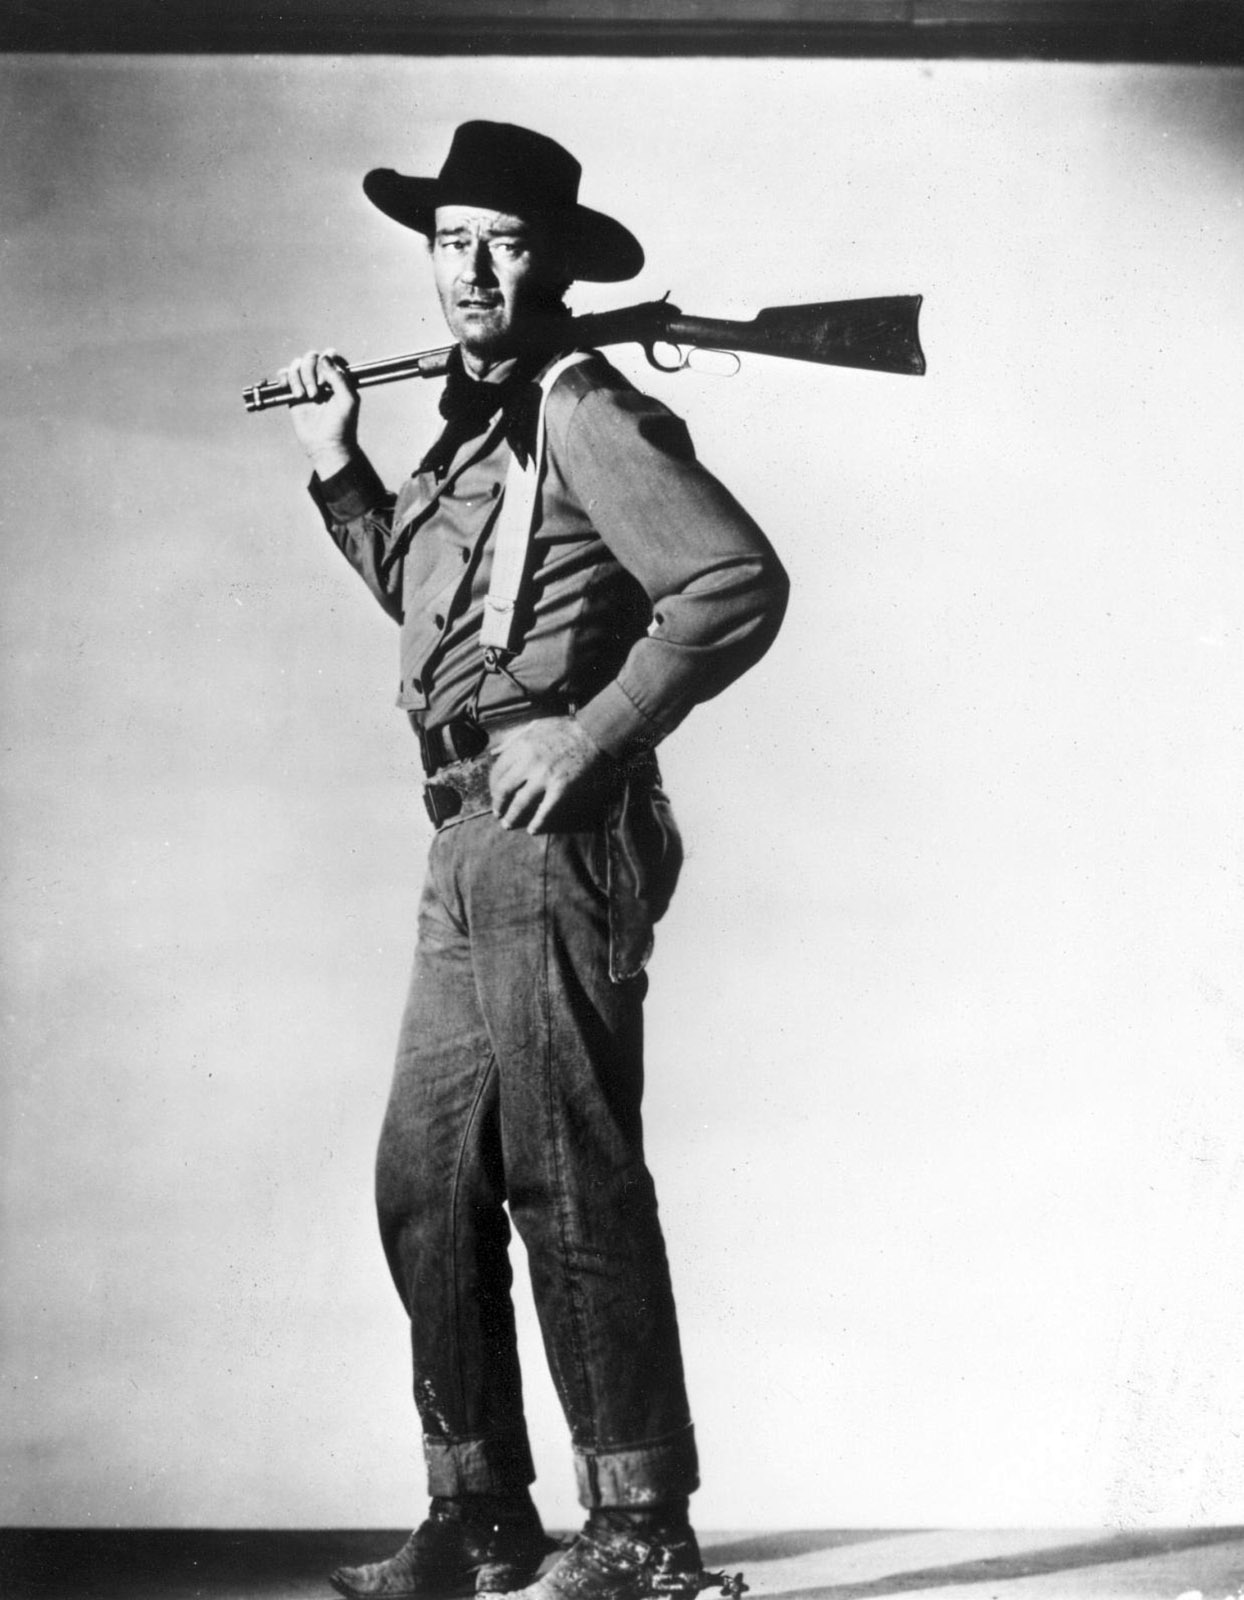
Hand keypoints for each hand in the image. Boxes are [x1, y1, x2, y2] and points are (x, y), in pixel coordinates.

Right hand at [278, 347, 359, 477]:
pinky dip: (285, 377)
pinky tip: (290, 390)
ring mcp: (307, 384)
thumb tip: (323, 358)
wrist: (326, 445)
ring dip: (298, 379)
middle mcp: (323, 378)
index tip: (327, 383)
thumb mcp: (348, 400)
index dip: (326, 364)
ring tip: (303, 397)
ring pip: (297, 364)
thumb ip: (339, 377)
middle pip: (311, 357)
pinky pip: (284, 374)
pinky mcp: (293, 392)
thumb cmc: (341, 425)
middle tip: (316, 394)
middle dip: (310, 372)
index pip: (330, 355)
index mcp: (339, 377)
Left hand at [489, 717, 611, 833]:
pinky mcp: (561, 788)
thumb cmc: (565, 728)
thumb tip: (495, 752)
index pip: (497, 770)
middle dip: (498, 803)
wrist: (593, 732)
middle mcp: (529, 762)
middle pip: (504, 789)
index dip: (492, 785)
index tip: (494, 792)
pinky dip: (537, 822)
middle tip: (497, 811)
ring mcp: (545, 776)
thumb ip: (513, 739)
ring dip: (512, 816)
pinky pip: (545, 810)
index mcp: (521, 746)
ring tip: (507, 824)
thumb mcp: (534, 726)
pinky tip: (533, 830)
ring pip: (520, 803)